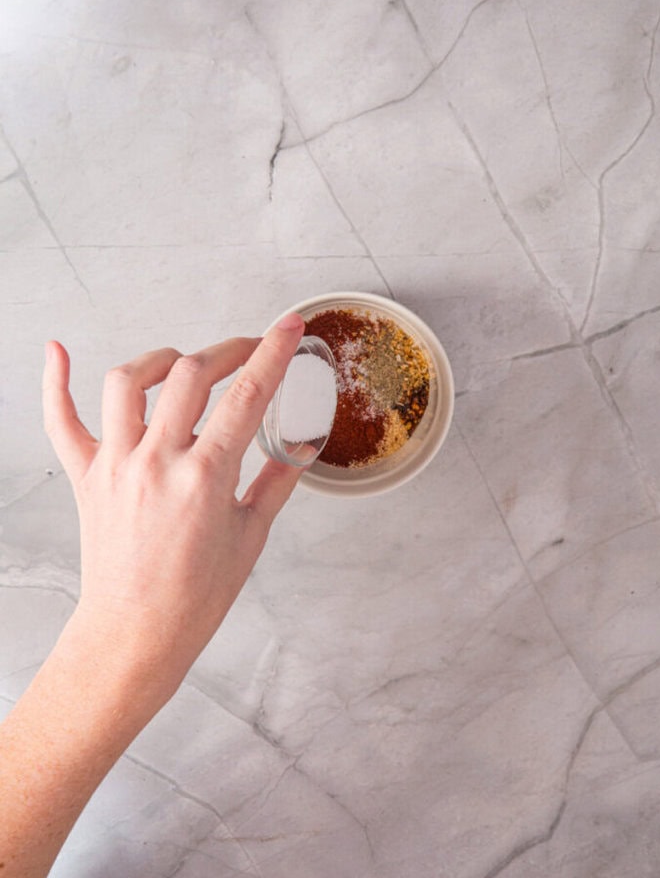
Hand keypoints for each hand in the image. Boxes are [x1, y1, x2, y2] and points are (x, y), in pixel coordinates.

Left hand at [42, 313, 305, 705]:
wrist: (134, 636)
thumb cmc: (193, 598)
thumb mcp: (250, 537)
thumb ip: (275, 482)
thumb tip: (302, 448)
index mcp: (204, 479)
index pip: (247, 397)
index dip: (272, 353)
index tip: (287, 326)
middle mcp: (156, 463)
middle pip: (191, 375)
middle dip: (228, 349)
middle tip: (248, 350)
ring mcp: (115, 466)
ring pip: (127, 382)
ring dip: (159, 360)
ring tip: (181, 364)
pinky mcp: (85, 477)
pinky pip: (62, 422)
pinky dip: (55, 383)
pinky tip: (58, 352)